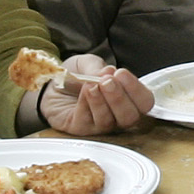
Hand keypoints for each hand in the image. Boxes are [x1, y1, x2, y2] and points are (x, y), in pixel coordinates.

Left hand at [31, 55, 154, 135]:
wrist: (50, 85)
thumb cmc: (75, 76)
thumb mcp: (87, 63)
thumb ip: (97, 66)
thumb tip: (108, 72)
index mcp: (127, 98)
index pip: (144, 102)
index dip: (136, 90)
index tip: (121, 74)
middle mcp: (117, 115)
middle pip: (130, 117)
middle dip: (120, 98)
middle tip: (107, 81)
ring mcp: (100, 125)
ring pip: (109, 122)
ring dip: (102, 101)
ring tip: (92, 85)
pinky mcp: (81, 130)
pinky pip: (88, 122)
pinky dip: (87, 105)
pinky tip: (84, 91)